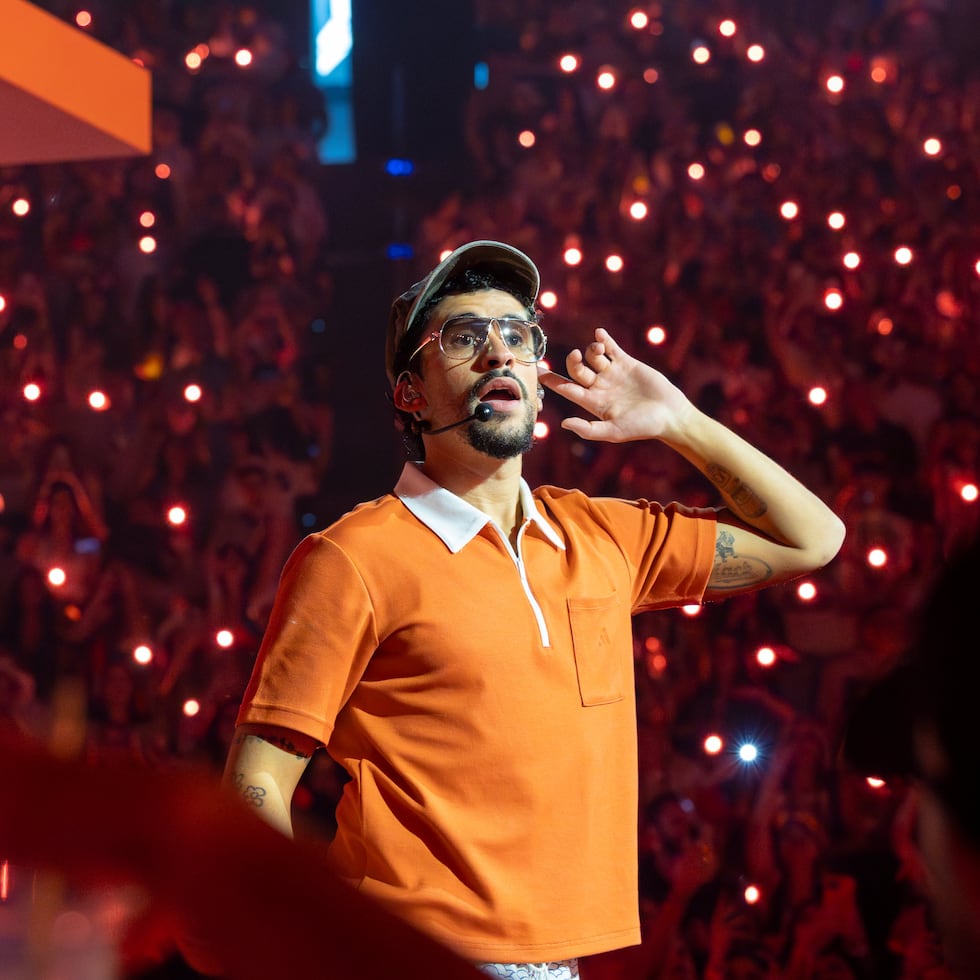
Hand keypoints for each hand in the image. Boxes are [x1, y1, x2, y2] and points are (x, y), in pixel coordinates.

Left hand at [538, 328, 694, 442]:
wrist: (669, 415)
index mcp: (593, 402)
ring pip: (593, 356)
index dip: (552, 380)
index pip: (567, 388)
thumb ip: (588, 429)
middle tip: (575, 356)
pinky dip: (604, 340)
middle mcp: (600, 386)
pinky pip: (612, 348)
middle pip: (577, 369)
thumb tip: (564, 424)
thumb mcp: (613, 432)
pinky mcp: (627, 363)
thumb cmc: (642, 427)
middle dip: (572, 361)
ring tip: (598, 349)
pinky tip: (599, 333)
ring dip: (591, 350)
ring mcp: (613, 373)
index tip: (539, 371)